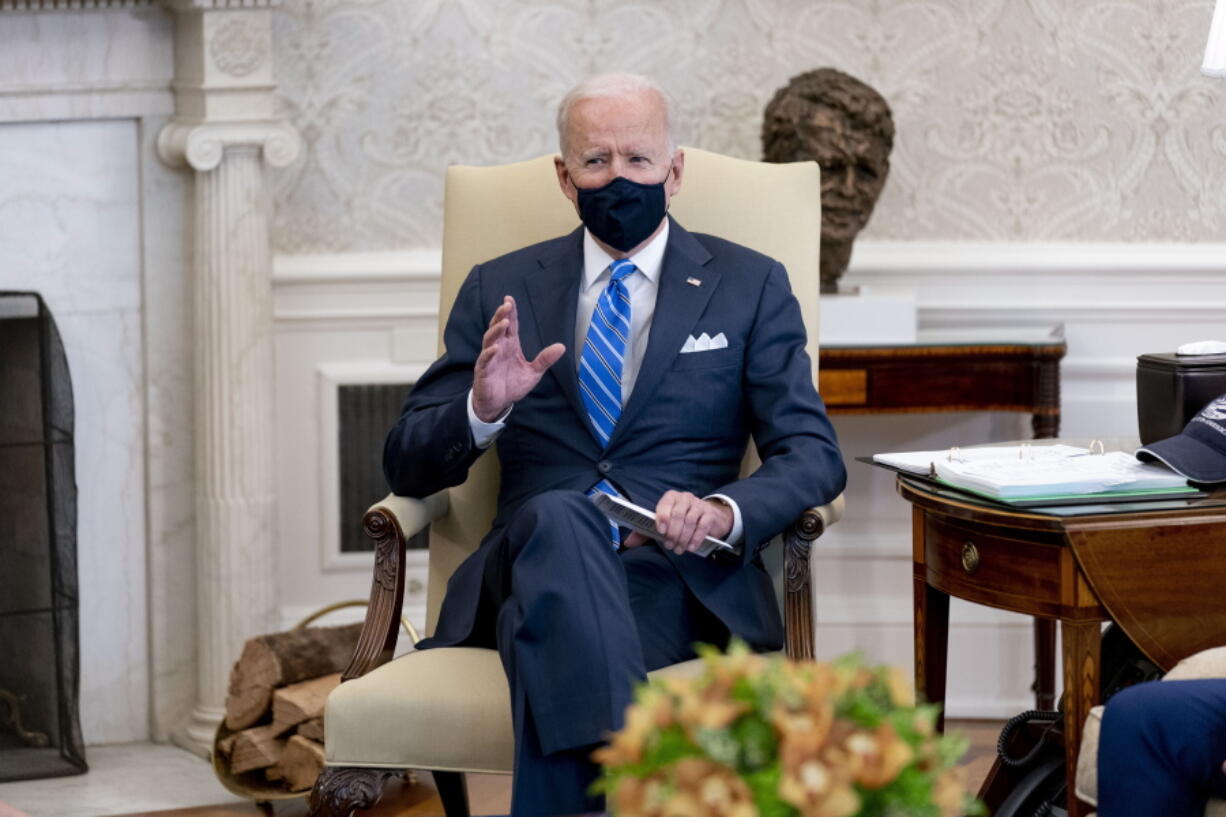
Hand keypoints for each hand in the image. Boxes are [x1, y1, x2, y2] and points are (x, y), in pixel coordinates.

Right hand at [472, 296, 564, 421]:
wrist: (498, 403)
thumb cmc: (512, 385)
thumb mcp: (533, 372)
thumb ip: (545, 359)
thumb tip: (562, 347)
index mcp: (510, 346)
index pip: (510, 325)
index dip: (510, 312)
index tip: (510, 299)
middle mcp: (499, 348)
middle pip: (498, 328)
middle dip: (501, 315)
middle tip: (506, 304)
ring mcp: (489, 358)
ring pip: (489, 340)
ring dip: (496, 330)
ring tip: (504, 322)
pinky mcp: (483, 371)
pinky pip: (484, 360)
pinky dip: (489, 353)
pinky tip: (495, 348)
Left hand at [623, 491, 733, 554]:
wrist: (709, 518)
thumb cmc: (681, 521)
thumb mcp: (663, 525)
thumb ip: (645, 532)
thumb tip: (628, 543)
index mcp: (671, 497)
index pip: (665, 503)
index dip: (662, 517)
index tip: (660, 531)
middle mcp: (685, 498)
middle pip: (678, 514)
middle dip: (673, 533)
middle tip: (669, 546)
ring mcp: (699, 505)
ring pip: (690, 521)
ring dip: (683, 538)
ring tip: (678, 549)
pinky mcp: (710, 514)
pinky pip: (702, 526)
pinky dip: (695, 538)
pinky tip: (690, 547)